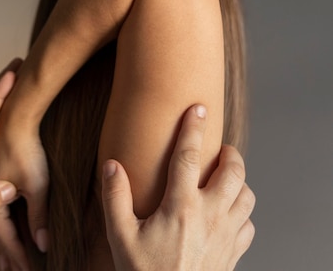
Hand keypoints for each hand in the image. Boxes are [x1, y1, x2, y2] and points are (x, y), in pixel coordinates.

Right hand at [0, 95, 49, 269]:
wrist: (15, 116)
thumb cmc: (26, 150)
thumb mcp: (37, 186)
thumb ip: (39, 215)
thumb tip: (43, 243)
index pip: (7, 238)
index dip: (18, 257)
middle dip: (9, 252)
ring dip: (6, 237)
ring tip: (8, 256)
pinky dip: (4, 218)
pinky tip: (5, 220)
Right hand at [101, 105, 255, 270]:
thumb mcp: (120, 235)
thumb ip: (115, 197)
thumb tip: (111, 165)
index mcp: (180, 206)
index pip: (189, 156)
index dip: (193, 127)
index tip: (197, 108)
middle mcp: (209, 215)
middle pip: (233, 171)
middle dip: (230, 153)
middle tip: (221, 148)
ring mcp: (226, 234)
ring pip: (247, 195)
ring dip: (239, 181)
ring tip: (226, 178)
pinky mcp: (234, 253)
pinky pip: (249, 224)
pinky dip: (243, 212)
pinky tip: (229, 213)